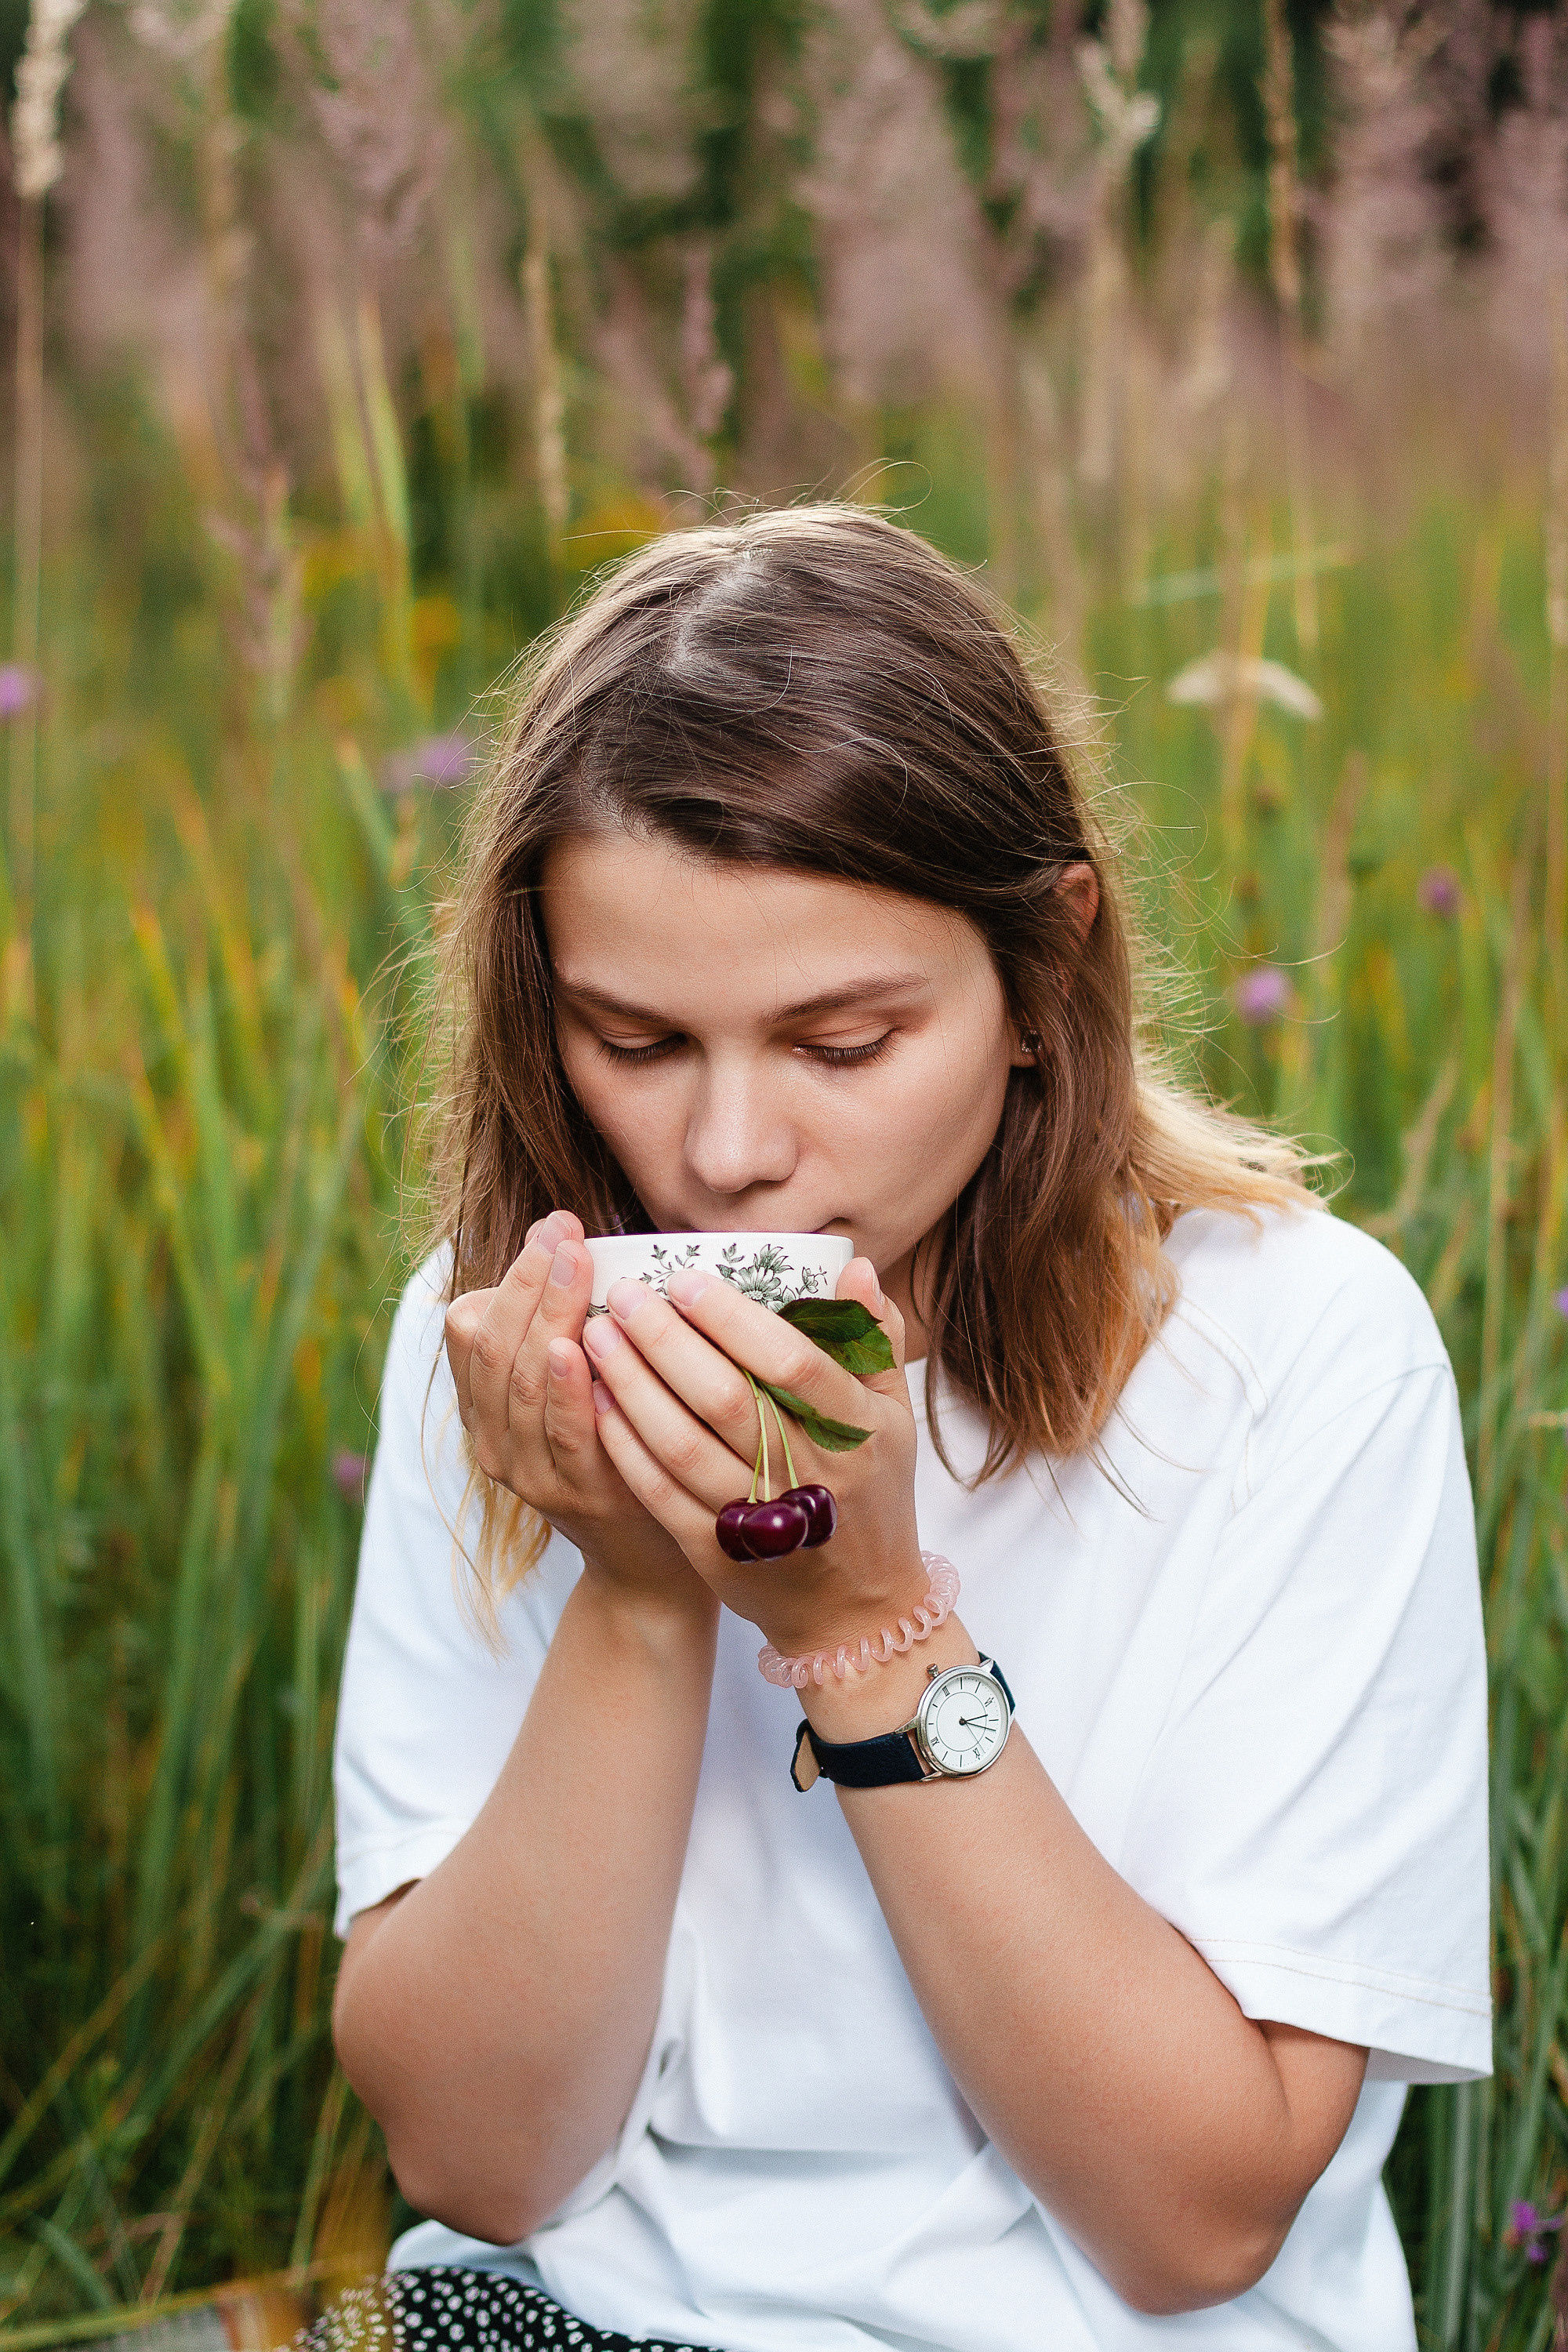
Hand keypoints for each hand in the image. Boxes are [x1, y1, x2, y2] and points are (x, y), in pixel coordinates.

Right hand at [443, 1212, 705, 1611]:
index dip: (510, 1273)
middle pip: (494, 1347)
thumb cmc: (624, 1447)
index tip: (554, 1226)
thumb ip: (570, 1326)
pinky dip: (563, 1386)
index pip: (471, 1328)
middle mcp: (493, 1440)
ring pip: (520, 1382)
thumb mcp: (584, 1385)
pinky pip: (560, 1432)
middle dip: (529, 1281)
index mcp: (485, 1406)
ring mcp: (529, 1472)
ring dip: (545, 1316)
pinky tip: (575, 1345)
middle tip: (565, 1232)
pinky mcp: (574, 1495)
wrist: (650, 1556)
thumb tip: (570, 1235)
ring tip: (568, 1265)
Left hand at [582, 1258, 925, 1656]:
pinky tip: (596, 1401)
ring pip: (682, 1443)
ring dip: (631, 1385)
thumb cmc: (873, 1497)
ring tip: (596, 1335)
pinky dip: (625, 1445)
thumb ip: (876, 1343)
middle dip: (665, 1340)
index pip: (792, 1364)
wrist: (856, 1611)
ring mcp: (761, 1519)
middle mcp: (810, 1476)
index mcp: (857, 1434)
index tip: (685, 1279)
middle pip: (725, 1399)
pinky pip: (661, 1491)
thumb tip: (856, 1267)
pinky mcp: (718, 1552)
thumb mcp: (894, 1420)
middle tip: (624, 1296)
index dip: (733, 1320)